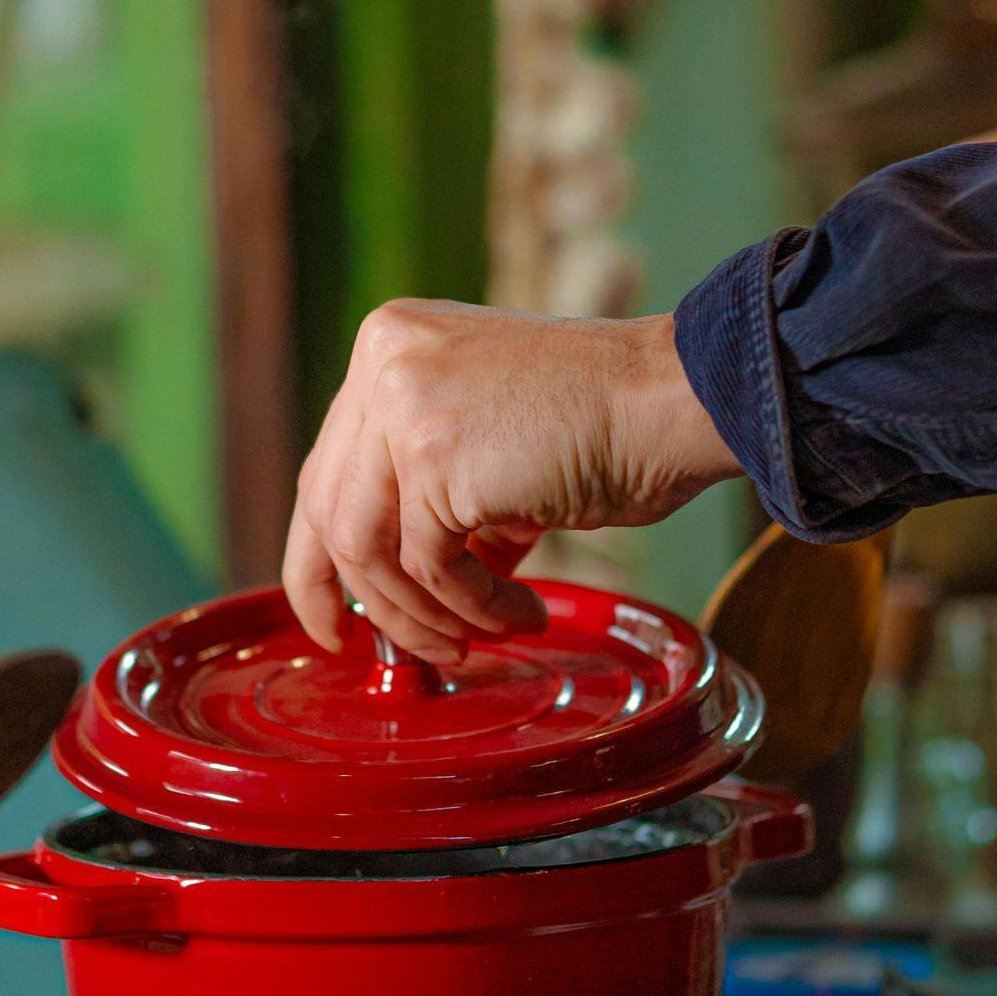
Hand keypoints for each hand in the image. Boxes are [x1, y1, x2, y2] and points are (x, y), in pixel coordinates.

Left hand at [283, 300, 737, 661]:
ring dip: (421, 615)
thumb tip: (397, 585)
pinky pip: (429, 566)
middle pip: (327, 509)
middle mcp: (381, 364)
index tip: (334, 611)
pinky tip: (519, 614)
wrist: (674, 397)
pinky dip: (472, 606)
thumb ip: (433, 492)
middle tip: (387, 650)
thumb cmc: (606, 421)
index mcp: (389, 345)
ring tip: (477, 640)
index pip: (327, 467)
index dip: (322, 554)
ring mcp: (402, 405)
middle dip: (355, 598)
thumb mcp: (490, 443)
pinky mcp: (436, 456)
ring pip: (366, 549)